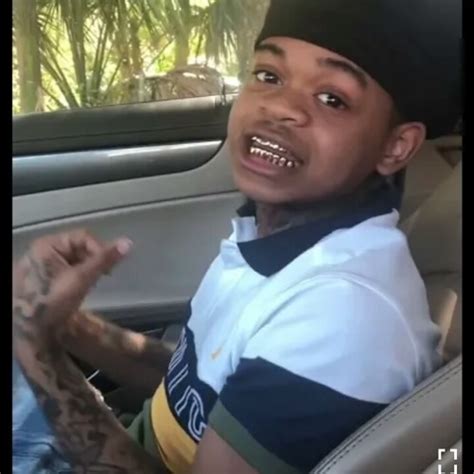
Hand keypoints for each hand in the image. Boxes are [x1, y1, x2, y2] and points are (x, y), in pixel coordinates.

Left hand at [13, 229, 131, 341]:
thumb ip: (104, 260)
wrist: (28, 330)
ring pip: (77, 260)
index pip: (84, 237)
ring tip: (91, 285)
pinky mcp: (48, 279)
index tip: (109, 269)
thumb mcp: (80, 279)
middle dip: (94, 262)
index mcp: (48, 245)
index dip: (100, 250)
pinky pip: (71, 271)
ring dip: (89, 271)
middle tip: (103, 277)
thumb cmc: (52, 301)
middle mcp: (45, 251)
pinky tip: (81, 290)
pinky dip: (80, 278)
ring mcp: (45, 266)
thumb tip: (128, 243)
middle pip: (80, 248)